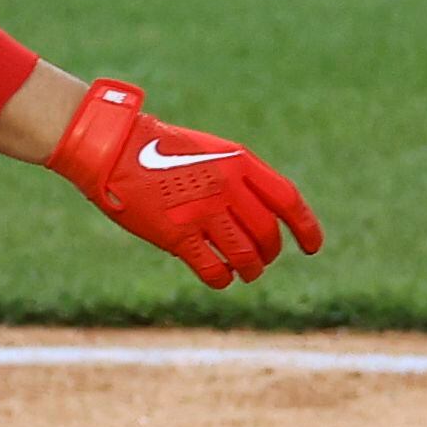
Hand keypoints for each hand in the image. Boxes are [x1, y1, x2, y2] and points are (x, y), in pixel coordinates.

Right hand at [44, 78, 323, 289]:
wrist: (114, 147)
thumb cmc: (159, 148)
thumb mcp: (208, 151)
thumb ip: (236, 178)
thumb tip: (260, 215)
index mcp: (238, 161)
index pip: (287, 199)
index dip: (306, 227)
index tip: (313, 247)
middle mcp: (226, 187)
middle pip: (268, 233)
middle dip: (269, 252)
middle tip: (262, 258)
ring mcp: (203, 212)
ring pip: (245, 256)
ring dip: (250, 269)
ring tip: (245, 272)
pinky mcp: (177, 234)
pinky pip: (213, 269)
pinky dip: (221, 278)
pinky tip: (219, 277)